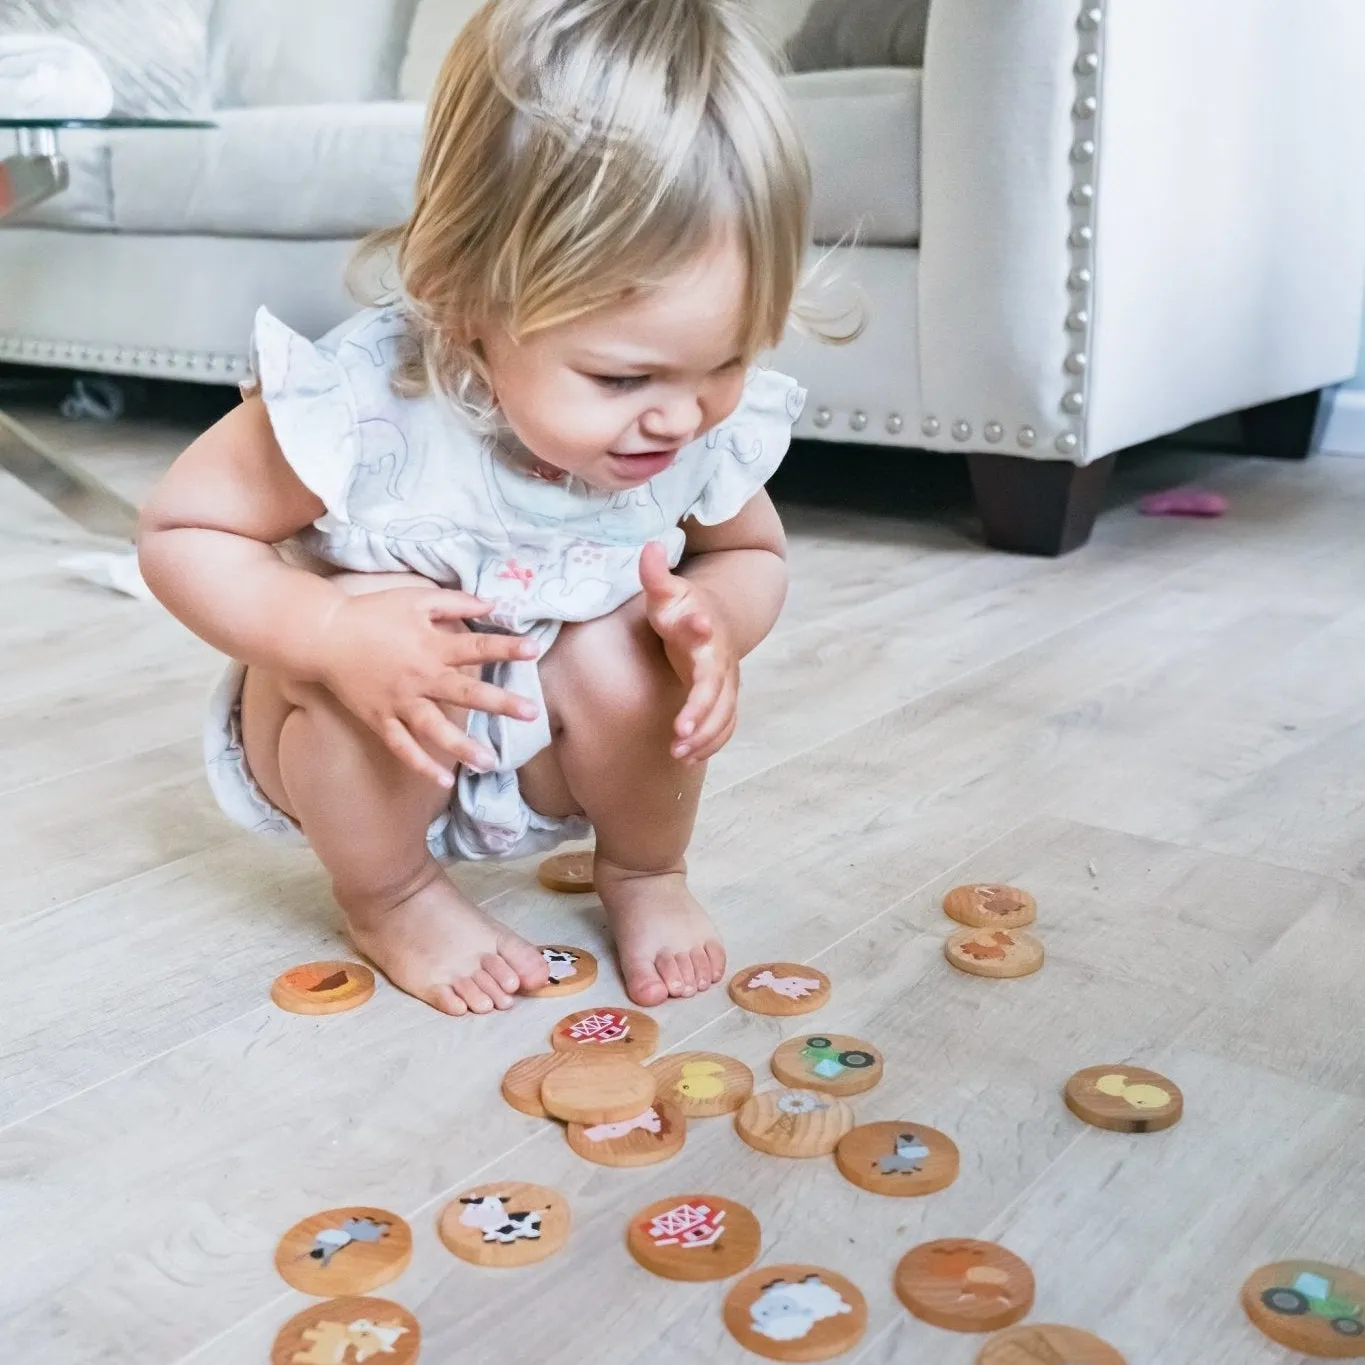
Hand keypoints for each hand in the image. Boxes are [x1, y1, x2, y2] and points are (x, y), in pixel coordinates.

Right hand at [315, 586, 540, 786]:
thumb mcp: (415, 598)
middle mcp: (419, 676)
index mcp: (431, 645)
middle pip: (465, 692)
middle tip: (531, 713)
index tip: (534, 649)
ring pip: (434, 729)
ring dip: (462, 746)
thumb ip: (456, 602)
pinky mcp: (379, 719)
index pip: (476, 647)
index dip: (506, 647)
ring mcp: (399, 701)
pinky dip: (420, 765)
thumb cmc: (372, 613)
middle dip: (500, 703)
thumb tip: (493, 604)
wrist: (322, 635)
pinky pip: (402, 746)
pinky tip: (443, 780)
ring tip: (490, 761)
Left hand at [638, 541, 738, 763]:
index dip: (701, 637)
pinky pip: (726, 726)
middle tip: (680, 732)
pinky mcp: (725, 699)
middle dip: (702, 712)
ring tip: (677, 752)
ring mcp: (726, 683)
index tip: (696, 636)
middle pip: (717, 689)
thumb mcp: (667, 590)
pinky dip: (712, 742)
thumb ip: (655, 574)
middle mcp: (720, 660)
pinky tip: (687, 756)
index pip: (706, 638)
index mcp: (704, 631)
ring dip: (706, 736)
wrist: (715, 619)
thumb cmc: (682, 607)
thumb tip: (650, 546)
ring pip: (725, 714)